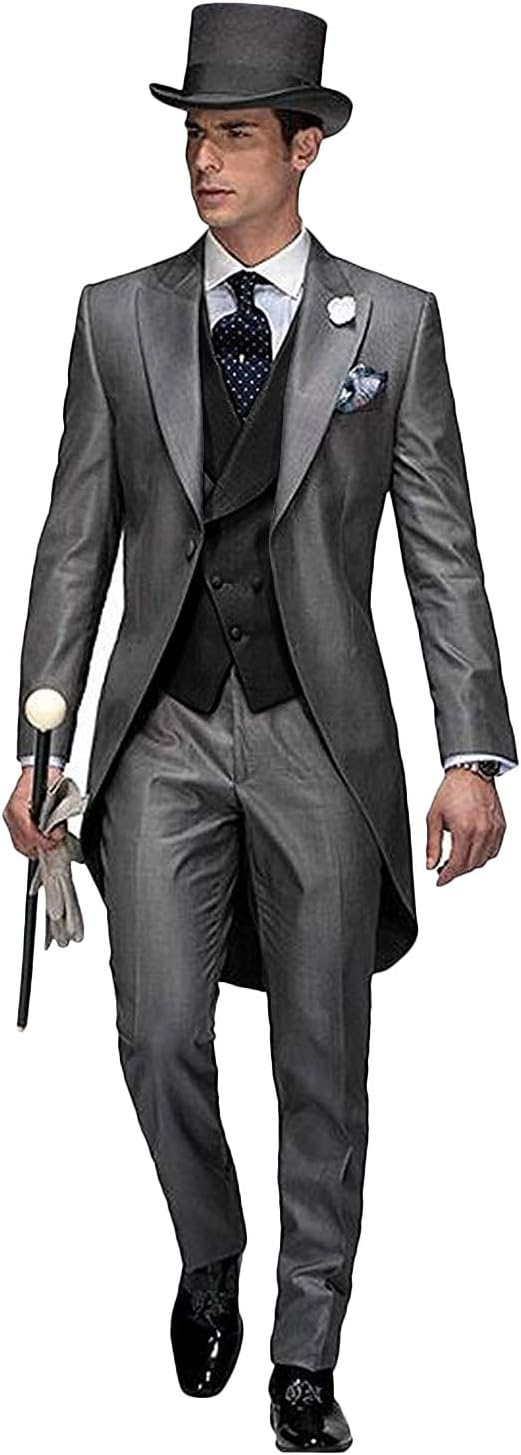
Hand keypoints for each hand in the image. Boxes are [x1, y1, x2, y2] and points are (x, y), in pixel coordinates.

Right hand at [3, 765, 65, 858]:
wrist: (40, 769)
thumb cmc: (46, 777)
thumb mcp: (55, 794)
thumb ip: (56, 816)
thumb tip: (57, 834)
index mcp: (18, 805)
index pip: (26, 831)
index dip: (40, 840)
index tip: (52, 843)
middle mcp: (11, 812)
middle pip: (21, 841)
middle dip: (39, 846)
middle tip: (54, 844)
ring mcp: (10, 817)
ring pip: (19, 844)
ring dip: (35, 847)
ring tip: (48, 844)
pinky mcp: (13, 821)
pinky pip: (19, 840)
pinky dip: (30, 844)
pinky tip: (40, 843)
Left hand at [426, 768, 505, 885]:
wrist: (471, 774)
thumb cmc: (452, 791)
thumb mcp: (434, 818)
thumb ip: (432, 845)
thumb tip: (431, 865)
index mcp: (464, 830)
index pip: (458, 865)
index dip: (447, 876)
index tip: (440, 880)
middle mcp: (482, 832)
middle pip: (471, 865)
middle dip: (456, 872)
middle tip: (445, 869)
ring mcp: (494, 830)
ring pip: (484, 860)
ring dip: (470, 864)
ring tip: (457, 859)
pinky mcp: (501, 827)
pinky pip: (494, 851)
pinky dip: (483, 856)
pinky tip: (472, 851)